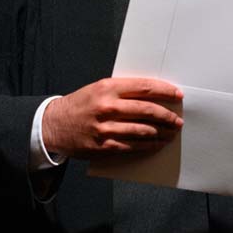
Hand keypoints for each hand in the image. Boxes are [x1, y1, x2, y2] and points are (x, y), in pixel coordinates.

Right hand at [42, 77, 182, 158]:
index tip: (177, 95)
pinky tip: (157, 144)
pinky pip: (133, 146)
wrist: (54, 124)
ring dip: (162, 132)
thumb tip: (153, 95)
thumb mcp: (98, 88)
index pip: (145, 87)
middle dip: (167, 115)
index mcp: (107, 88)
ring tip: (172, 132)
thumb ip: (123, 90)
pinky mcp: (104, 146)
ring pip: (143, 130)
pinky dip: (149, 145)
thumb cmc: (80, 104)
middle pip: (148, 110)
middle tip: (177, 119)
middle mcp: (108, 107)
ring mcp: (106, 128)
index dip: (165, 91)